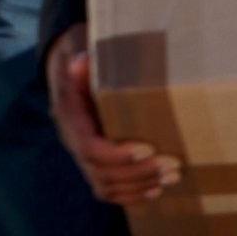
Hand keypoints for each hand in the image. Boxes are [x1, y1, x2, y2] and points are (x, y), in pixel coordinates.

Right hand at [46, 27, 181, 207]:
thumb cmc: (77, 51)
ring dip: (140, 185)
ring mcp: (81, 152)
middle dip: (139, 172)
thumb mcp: (77, 44)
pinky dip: (131, 193)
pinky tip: (155, 189)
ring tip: (171, 176)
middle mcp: (71, 139)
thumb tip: (84, 60)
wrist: (65, 61)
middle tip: (171, 164)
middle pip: (101, 172)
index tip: (148, 148)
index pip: (89, 147)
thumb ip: (80, 52)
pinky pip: (107, 187)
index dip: (118, 154)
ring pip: (105, 184)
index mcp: (68, 114)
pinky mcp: (93, 158)